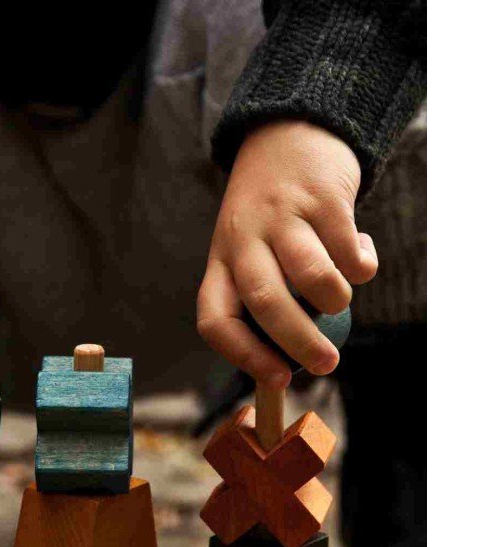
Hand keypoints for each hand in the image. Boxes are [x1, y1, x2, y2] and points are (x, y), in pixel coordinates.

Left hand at [197, 120, 377, 387]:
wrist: (286, 135)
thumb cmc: (268, 215)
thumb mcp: (246, 250)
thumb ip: (264, 297)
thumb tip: (292, 362)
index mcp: (220, 261)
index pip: (215, 319)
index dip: (242, 355)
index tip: (276, 379)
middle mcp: (243, 239)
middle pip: (264, 301)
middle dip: (298, 342)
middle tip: (327, 364)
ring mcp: (281, 216)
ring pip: (310, 274)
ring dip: (335, 300)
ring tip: (342, 303)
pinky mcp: (321, 196)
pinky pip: (348, 248)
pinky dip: (362, 266)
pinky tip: (360, 258)